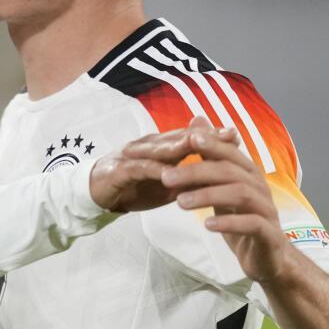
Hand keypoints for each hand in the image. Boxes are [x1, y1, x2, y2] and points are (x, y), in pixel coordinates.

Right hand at [91, 118, 238, 212]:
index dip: (211, 135)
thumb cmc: (131, 187)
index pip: (189, 138)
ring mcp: (134, 156)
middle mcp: (148, 146)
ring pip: (161, 149)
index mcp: (160, 148)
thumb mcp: (164, 186)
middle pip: (179, 138)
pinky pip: (140, 169)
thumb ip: (187, 179)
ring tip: (204, 145)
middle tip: (228, 134)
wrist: (94, 194)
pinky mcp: (120, 170)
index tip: (235, 135)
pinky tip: (169, 173)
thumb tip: (213, 179)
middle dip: (205, 136)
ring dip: (183, 146)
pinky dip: (155, 170)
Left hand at [152, 116, 291, 283]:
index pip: (229, 152)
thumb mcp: (221, 187)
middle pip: (230, 171)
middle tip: (166, 177)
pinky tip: (208, 225)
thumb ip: (209, 158)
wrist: (267, 258)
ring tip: (180, 202)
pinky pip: (251, 223)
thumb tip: (196, 122)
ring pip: (240, 194)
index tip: (186, 140)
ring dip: (208, 195)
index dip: (210, 144)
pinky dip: (229, 222)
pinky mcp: (269, 234)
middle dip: (197, 171)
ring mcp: (267, 210)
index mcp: (248, 173)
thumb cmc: (241, 219)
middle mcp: (260, 187)